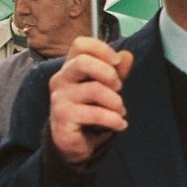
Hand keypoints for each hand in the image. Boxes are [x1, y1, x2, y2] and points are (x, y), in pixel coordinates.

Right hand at [48, 36, 133, 163]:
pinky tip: (120, 124)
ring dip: (115, 102)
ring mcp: (60, 98)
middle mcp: (61, 79)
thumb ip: (116, 72)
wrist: (73, 142)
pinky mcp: (63, 116)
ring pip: (94, 89)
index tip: (117, 62)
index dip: (101, 49)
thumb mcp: (106, 88)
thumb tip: (127, 55)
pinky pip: (94, 113)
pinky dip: (113, 119)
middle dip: (109, 74)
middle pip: (83, 62)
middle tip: (119, 88)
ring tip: (121, 111)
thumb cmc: (89, 110)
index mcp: (70, 67)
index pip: (80, 44)